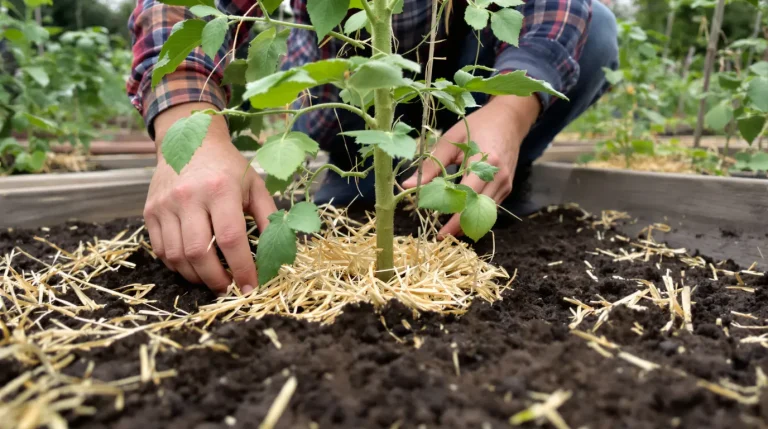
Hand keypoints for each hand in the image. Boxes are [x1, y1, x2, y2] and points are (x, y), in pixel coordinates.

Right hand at [144, 102, 276, 294]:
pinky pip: (161, 250)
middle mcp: (189, 197)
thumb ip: (268, 218)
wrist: (189, 139)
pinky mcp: (149, 211)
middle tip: (230, 289)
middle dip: (217, 280)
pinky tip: (194, 266)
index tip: (252, 286)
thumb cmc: (228, 167)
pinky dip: (178, 266)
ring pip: (177, 256)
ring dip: (197, 277)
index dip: (242, 268)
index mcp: (220, 189)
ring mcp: (165, 205)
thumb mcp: (255, 186)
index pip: (230, 238)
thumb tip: (276, 254)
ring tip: (214, 280)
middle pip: (200, 252)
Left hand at [403, 95, 539, 237]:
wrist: (509, 119)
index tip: (439, 231)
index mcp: (485, 162)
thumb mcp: (450, 141)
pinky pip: (491, 206)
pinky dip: (477, 214)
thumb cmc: (477, 126)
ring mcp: (506, 183)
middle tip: (441, 236)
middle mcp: (499, 176)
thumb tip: (407, 186)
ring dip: (469, 223)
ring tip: (449, 230)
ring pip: (487, 212)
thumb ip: (431, 165)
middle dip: (460, 226)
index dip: (454, 218)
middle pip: (479, 211)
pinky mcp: (507, 186)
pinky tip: (461, 217)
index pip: (468, 198)